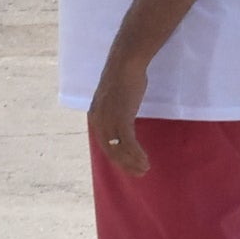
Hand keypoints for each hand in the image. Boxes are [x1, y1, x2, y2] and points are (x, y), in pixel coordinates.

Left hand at [87, 58, 151, 179]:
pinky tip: (144, 159)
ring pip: (119, 149)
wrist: (125, 65)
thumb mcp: (115, 99)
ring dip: (132, 161)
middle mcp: (98, 122)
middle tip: (138, 173)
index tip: (128, 166)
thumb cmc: (124, 78)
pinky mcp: (120, 118)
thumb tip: (122, 120)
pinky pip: (127, 142)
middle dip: (124, 164)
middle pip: (110, 150)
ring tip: (144, 168)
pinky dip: (136, 153)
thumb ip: (116, 111)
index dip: (117, 158)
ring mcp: (108, 121)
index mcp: (95, 118)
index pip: (104, 144)